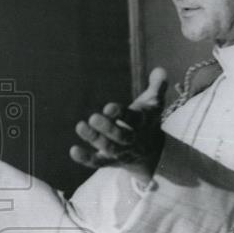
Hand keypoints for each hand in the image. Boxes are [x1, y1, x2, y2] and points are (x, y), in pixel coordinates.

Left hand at [69, 67, 167, 182]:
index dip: (121, 114)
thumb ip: (157, 86)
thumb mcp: (155, 103)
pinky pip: (97, 162)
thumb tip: (160, 70)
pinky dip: (86, 158)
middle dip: (107, 128)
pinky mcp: (110, 161)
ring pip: (108, 148)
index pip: (133, 119)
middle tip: (93, 118)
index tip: (108, 107)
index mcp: (143, 123)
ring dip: (94, 138)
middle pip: (121, 137)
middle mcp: (132, 139)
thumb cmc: (147, 120)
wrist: (151, 152)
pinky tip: (73, 150)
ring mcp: (121, 152)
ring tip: (80, 126)